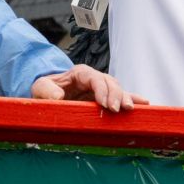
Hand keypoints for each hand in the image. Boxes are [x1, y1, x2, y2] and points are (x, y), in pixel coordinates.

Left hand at [30, 64, 146, 111]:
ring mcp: (102, 87)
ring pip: (118, 89)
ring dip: (126, 98)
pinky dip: (132, 99)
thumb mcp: (39, 87)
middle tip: (118, 110)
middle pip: (110, 83)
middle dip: (116, 95)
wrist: (49, 93)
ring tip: (132, 108)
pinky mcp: (106, 97)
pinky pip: (121, 97)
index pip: (95, 78)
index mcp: (80, 73)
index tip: (105, 104)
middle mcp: (94, 78)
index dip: (102, 90)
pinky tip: (144, 104)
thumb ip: (45, 90)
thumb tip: (58, 97)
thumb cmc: (45, 89)